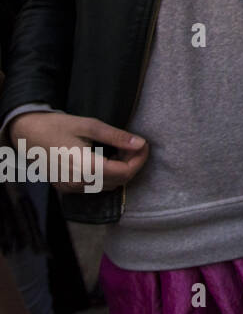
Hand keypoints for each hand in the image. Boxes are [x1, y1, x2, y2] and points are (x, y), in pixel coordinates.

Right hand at [7, 111, 147, 191]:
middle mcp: (79, 182)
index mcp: (86, 167)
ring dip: (121, 171)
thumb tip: (140, 143)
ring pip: (108, 186)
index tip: (144, 145)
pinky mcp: (66, 188)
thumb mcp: (90, 126)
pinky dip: (107, 176)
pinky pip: (95, 187)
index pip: (125, 172)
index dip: (139, 160)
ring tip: (122, 151)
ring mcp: (71, 187)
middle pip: (119, 181)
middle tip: (135, 146)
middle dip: (132, 164)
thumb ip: (116, 136)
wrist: (28, 133)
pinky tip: (107, 160)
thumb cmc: (58, 126)